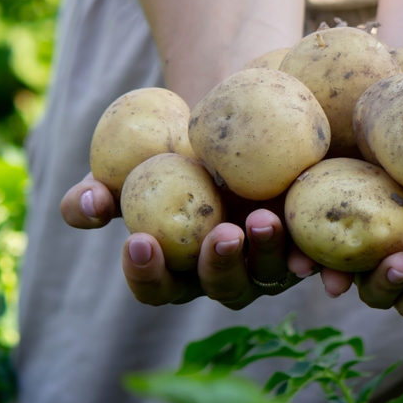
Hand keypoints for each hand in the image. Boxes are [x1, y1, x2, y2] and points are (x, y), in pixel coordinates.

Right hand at [60, 173, 302, 307]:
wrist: (230, 115)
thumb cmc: (167, 150)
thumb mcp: (126, 165)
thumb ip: (98, 189)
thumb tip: (87, 202)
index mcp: (177, 268)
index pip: (156, 287)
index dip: (146, 274)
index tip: (140, 241)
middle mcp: (224, 274)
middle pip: (221, 288)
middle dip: (219, 266)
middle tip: (219, 234)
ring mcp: (267, 264)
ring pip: (268, 274)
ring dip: (266, 253)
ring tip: (261, 220)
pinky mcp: (304, 244)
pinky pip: (313, 259)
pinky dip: (315, 263)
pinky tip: (310, 255)